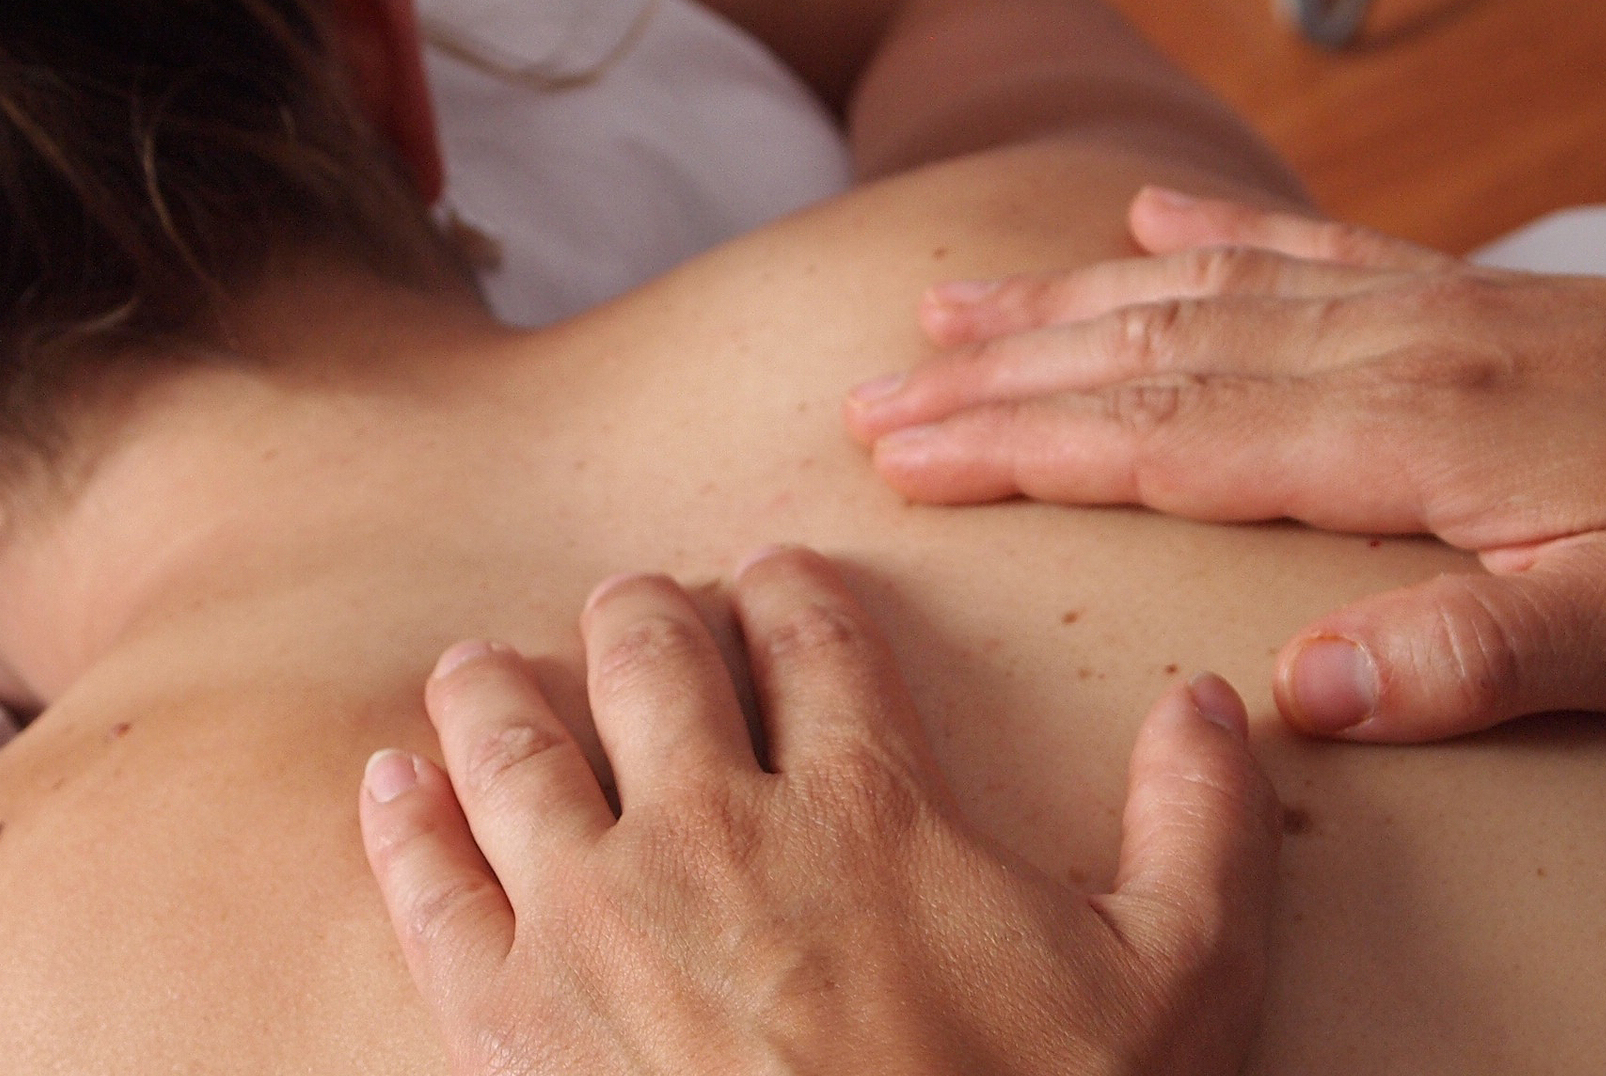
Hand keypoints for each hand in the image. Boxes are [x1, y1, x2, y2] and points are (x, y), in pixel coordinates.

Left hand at [358, 546, 1280, 1075]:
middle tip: (641, 616)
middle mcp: (712, 830)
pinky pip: (428, 887)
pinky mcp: (508, 1023)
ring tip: (491, 666)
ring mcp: (594, 921)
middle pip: (646, 654)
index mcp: (864, 804)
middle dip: (646, 615)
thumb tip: (1212, 701)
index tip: (777, 581)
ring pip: (515, 738)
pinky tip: (394, 779)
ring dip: (503, 684)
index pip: (810, 634)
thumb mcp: (1177, 989)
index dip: (791, 588)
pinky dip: (405, 819)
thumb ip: (1201, 830)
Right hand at [846, 188, 1605, 741]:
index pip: (1166, 439)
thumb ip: (1471, 652)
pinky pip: (1300, 247)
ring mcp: (1416, 308)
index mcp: (1406, 434)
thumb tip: (1292, 689)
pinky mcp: (1458, 295)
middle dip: (996, 376)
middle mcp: (1384, 351)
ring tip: (947, 307)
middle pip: (1146, 356)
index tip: (903, 453)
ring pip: (1196, 296)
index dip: (1020, 445)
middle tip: (873, 394)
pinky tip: (1141, 221)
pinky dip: (1204, 235)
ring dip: (1060, 305)